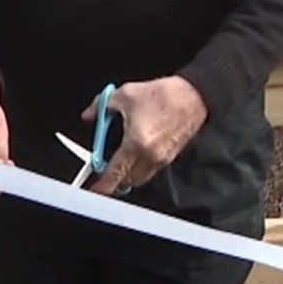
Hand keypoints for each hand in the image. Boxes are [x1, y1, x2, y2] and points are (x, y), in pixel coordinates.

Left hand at [80, 76, 205, 195]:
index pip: (115, 173)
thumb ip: (101, 106)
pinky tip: (137, 151)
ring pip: (140, 178)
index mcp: (136, 143)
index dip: (102, 185)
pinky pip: (151, 170)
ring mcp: (162, 159)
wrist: (193, 96)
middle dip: (114, 179)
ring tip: (120, 158)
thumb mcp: (125, 94)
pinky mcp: (171, 157)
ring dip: (128, 174)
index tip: (95, 189)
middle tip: (104, 168)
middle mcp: (150, 156)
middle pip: (127, 181)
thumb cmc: (164, 95)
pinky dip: (141, 167)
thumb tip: (89, 114)